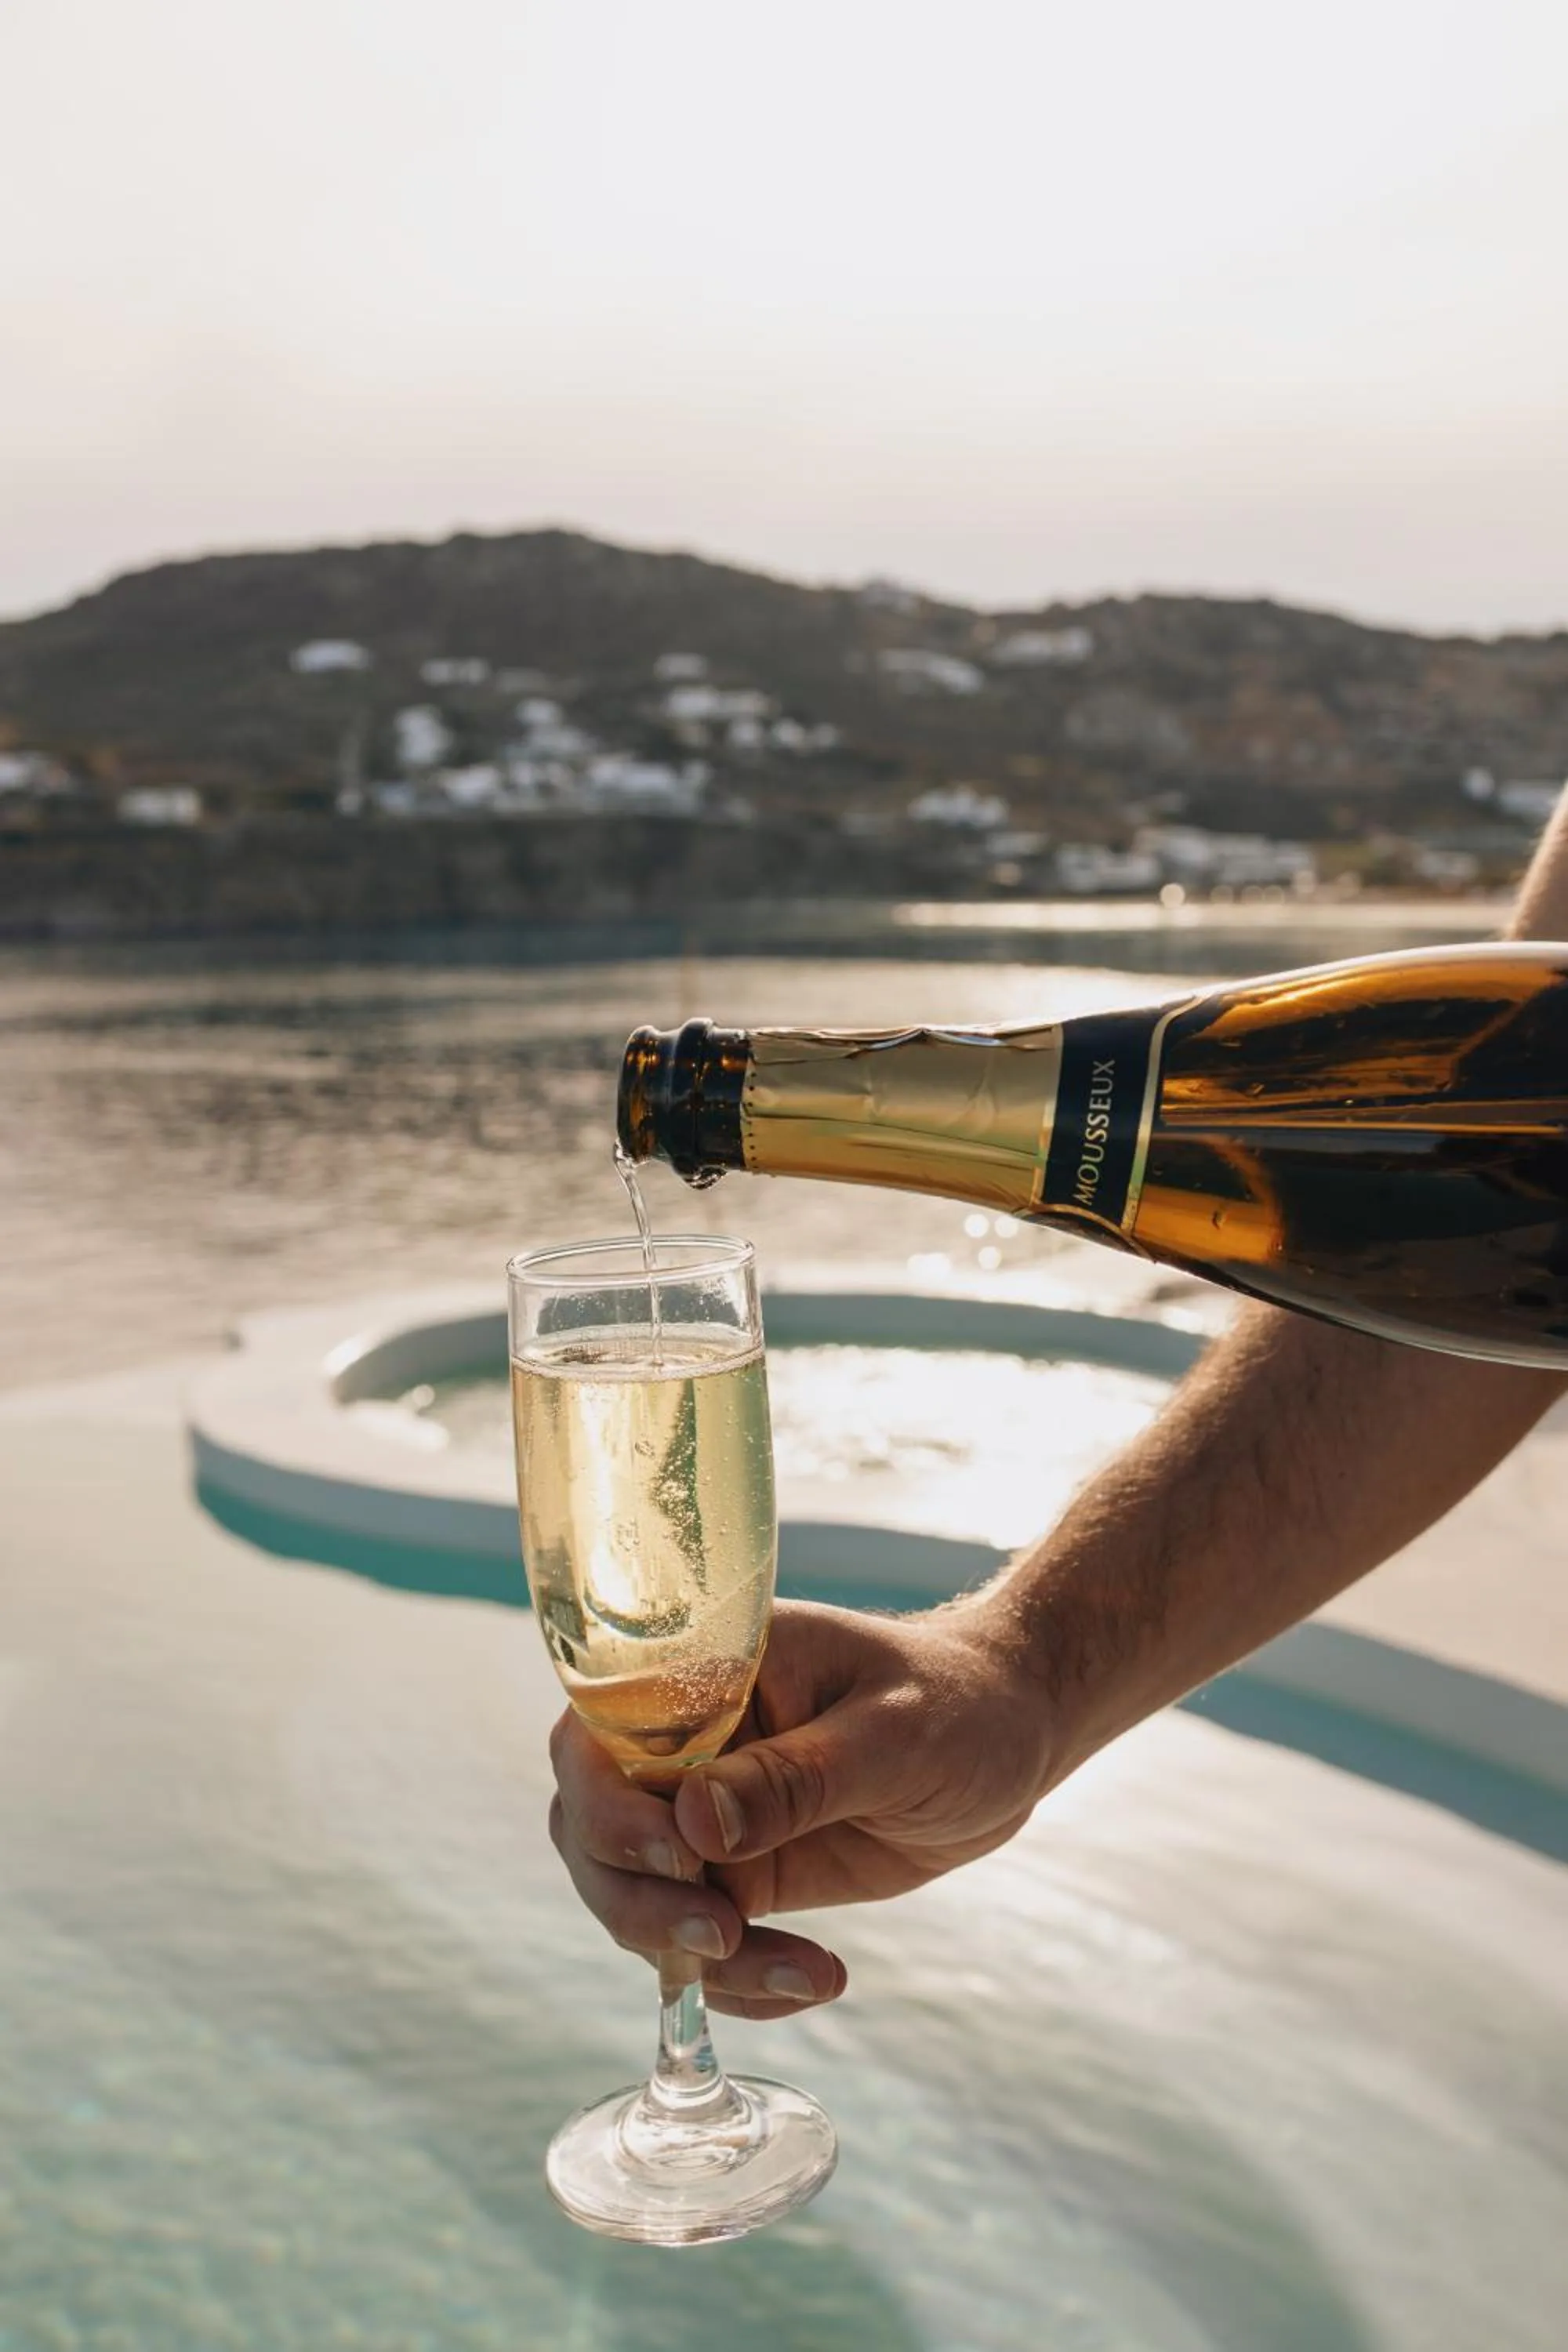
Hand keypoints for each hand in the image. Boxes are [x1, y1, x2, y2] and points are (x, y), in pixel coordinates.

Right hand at [547, 1593, 1051, 2018]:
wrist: (1010, 1734)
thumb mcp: (895, 1732)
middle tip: (724, 1937)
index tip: (679, 1855)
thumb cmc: (960, 1701)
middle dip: (638, 1898)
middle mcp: (685, 1740)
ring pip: (633, 1894)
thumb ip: (797, 1777)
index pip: (599, 1730)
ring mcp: (705, 1810)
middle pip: (589, 1824)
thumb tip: (695, 1825)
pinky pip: (697, 1941)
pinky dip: (739, 1982)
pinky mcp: (739, 1871)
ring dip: (690, 1954)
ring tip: (801, 1974)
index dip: (609, 1800)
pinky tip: (816, 1981)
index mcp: (706, 1670)